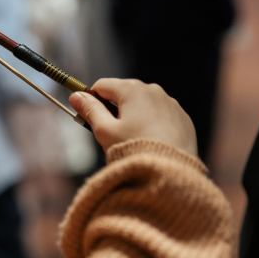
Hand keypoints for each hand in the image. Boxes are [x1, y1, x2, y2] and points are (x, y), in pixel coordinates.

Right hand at [68, 78, 196, 156]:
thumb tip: (75, 96)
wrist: (172, 171)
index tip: (88, 117)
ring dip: (134, 116)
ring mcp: (171, 103)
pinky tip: (152, 143)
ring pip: (144, 105)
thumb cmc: (135, 150)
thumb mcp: (105, 131)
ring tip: (133, 141)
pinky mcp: (183, 118)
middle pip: (124, 93)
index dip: (92, 99)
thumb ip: (90, 110)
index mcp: (132, 89)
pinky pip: (162, 115)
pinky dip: (153, 124)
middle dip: (114, 109)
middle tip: (112, 135)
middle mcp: (153, 90)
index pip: (102, 85)